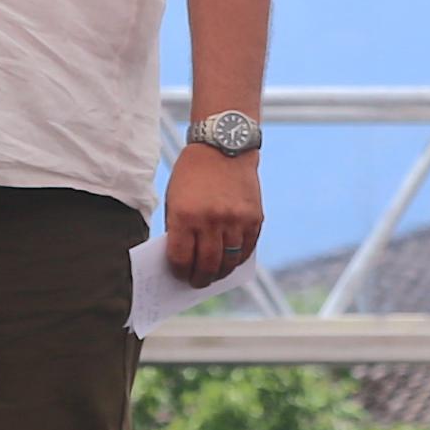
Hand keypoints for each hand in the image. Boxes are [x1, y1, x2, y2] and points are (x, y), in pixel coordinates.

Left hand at [163, 141, 262, 287]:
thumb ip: (178, 229)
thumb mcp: (175, 199)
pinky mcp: (254, 218)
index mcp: (186, 215)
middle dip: (200, 279)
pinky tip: (230, 260)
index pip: (181, 258)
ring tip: (214, 274)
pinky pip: (247, 249)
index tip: (179, 275)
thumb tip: (184, 260)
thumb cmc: (193, 175)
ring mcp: (236, 220)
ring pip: (229, 261)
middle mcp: (212, 219)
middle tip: (197, 282)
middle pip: (207, 265)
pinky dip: (238, 259)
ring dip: (220, 273)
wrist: (224, 147)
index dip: (179, 272)